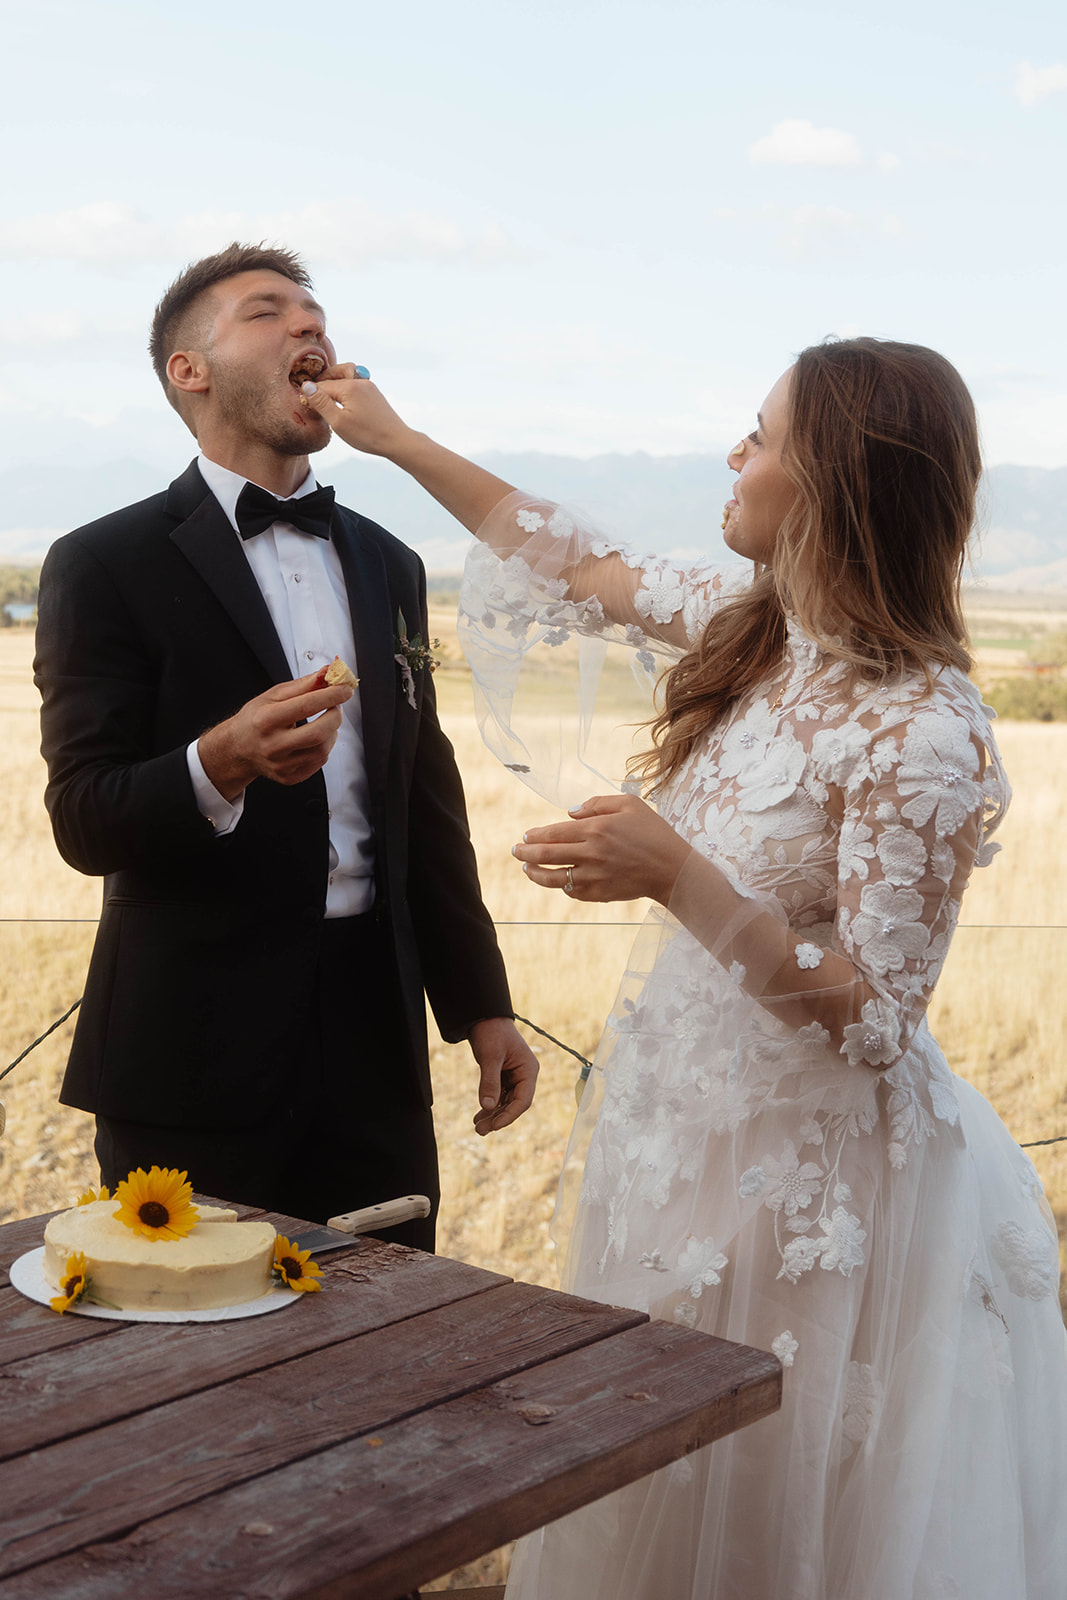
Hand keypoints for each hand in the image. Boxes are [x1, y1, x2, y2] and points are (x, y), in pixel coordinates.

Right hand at [198, 669, 352, 800]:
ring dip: (332, 732)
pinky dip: (325, 747)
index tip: (345, 689)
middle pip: (318, 733)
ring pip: (322, 750)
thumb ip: (303, 685)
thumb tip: (328, 672)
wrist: (239, 748)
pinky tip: (316, 738)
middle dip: (335, 716)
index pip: (306, 706)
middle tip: (336, 706)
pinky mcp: (289, 777)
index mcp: (266, 720)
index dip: (331, 696)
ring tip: (325, 721)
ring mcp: (281, 765)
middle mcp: (272, 745)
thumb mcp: (273, 696)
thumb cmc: (257, 718)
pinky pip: (319, 763)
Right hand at [299, 366, 416, 460]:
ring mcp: (369, 385)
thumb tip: (307, 386)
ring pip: (346, 374)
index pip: (321, 386)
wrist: (396, 440)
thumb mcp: (338, 422)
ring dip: (333, 379)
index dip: (311, 395)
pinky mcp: (374, 392)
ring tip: (325, 393)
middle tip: (312, 394)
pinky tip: (342, 399)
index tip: (305, 405)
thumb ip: (321, 403)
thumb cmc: (367, 435)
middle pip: (333, 373)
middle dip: (321, 381)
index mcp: (349, 386)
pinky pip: (355, 381)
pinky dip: (345, 384)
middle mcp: (359, 381)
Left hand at [468, 1017, 538, 1135]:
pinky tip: (478, 1116)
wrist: (483, 1017)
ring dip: (492, 1115)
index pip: (523, 1099)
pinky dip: (489, 1106)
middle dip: (498, 1118)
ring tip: (477, 1127)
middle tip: (481, 1131)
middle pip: (515, 1104)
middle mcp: (524, 1075)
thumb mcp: (490, 1057)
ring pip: (506, 1102)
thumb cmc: (491, 1032)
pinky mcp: (503, 1076)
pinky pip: (499, 1096)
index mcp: (529, 1070)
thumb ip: (489, 1082)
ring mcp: (514, 1076)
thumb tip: (488, 1106)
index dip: (509, 1115)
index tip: (494, 1125)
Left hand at [513, 793, 691, 905]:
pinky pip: (573, 892)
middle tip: (516, 852)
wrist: (672, 869)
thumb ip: (597, 803)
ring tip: (527, 869)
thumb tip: (570, 812)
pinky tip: (559, 882)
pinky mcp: (600, 894)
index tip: (525, 837)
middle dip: (525, 854)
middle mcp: (591, 853)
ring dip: (535, 874)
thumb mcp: (629, 804)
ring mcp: (594, 876)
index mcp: (596, 829)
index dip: (534, 836)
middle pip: (546, 856)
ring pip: (554, 878)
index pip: (553, 833)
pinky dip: (563, 887)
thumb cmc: (653, 832)